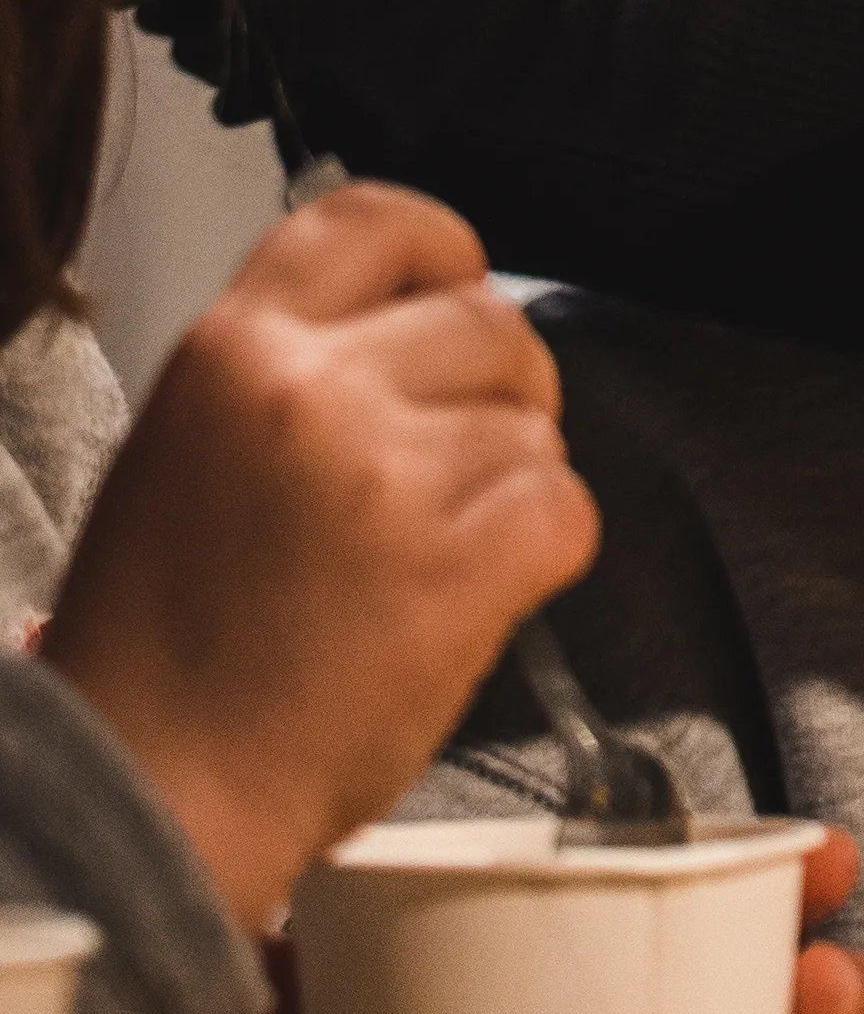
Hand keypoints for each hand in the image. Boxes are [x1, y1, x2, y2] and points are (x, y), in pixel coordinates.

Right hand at [40, 185, 595, 930]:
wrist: (149, 793)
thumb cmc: (158, 654)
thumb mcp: (181, 457)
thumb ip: (286, 375)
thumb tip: (402, 332)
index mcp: (232, 353)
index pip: (373, 219)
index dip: (440, 247)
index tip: (458, 283)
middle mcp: (312, 391)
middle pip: (486, 322)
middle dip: (499, 391)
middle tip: (457, 468)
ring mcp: (389, 473)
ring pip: (531, 425)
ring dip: (509, 486)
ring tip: (428, 558)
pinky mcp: (458, 561)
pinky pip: (563, 509)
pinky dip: (542, 554)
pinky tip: (473, 595)